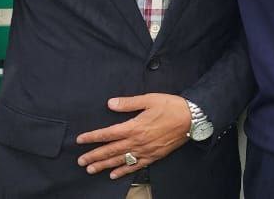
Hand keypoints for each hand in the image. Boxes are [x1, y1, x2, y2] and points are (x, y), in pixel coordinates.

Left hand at [76, 94, 191, 178]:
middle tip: (81, 161)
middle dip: (94, 156)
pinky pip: (136, 166)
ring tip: (91, 169)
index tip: (80, 140)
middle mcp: (137, 141)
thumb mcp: (149, 99)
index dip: (92, 137)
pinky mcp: (154, 156)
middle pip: (111, 150)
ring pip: (121, 160)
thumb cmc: (172, 106)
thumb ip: (128, 103)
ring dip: (104, 165)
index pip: (108, 134)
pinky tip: (114, 174)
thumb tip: (110, 104)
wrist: (193, 118)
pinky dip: (124, 171)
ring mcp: (145, 150)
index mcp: (134, 126)